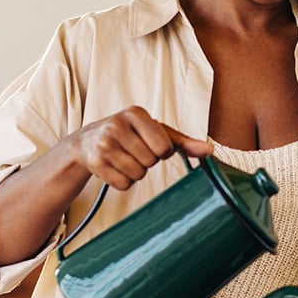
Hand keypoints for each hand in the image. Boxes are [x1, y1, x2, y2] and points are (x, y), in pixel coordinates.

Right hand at [70, 106, 212, 190]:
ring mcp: (104, 144)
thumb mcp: (156, 132)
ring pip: (137, 174)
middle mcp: (117, 125)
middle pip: (151, 162)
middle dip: (147, 162)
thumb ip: (184, 142)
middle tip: (135, 152)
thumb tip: (210, 151)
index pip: (164, 147)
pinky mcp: (95, 162)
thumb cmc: (131, 135)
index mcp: (136, 113)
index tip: (152, 145)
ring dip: (135, 172)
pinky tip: (115, 168)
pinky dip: (123, 181)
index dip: (162, 152)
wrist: (87, 141)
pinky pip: (123, 184)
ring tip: (125, 159)